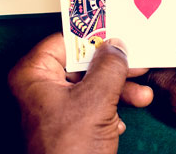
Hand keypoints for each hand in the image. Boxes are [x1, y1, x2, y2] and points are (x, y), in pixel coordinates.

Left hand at [8, 33, 152, 153]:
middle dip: (114, 69)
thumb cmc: (69, 151)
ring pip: (90, 86)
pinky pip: (90, 107)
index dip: (95, 38)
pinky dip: (108, 111)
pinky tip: (119, 123)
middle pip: (82, 64)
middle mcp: (39, 88)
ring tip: (142, 97)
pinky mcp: (65, 126)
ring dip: (118, 91)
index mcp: (34, 74)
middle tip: (139, 65)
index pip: (66, 41)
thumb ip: (109, 67)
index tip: (120, 34)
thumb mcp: (95, 101)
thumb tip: (117, 45)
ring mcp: (52, 108)